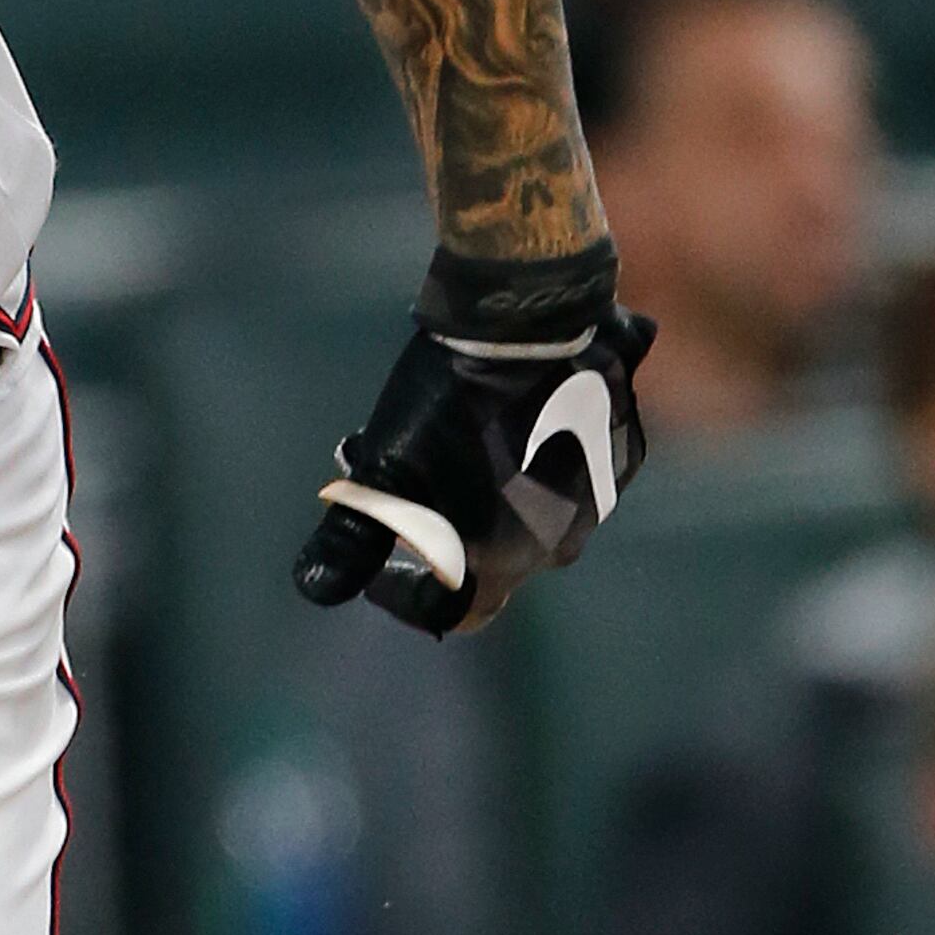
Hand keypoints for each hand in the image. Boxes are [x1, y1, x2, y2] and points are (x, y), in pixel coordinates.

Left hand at [297, 266, 649, 642]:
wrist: (532, 321)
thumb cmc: (449, 403)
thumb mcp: (385, 473)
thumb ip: (354, 539)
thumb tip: (314, 588)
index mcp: (505, 560)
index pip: (456, 613)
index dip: (410, 600)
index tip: (381, 574)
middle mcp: (560, 544)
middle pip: (491, 559)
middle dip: (444, 535)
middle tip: (404, 488)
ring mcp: (599, 499)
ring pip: (535, 515)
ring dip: (492, 496)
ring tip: (448, 446)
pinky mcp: (620, 452)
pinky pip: (572, 472)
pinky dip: (537, 460)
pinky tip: (507, 419)